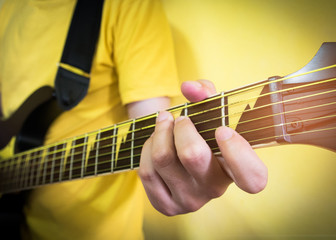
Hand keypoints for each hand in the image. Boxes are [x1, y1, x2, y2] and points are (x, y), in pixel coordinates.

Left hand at [138, 80, 267, 215]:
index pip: (252, 177)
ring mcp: (189, 201)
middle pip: (192, 155)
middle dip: (181, 126)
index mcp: (235, 170)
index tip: (222, 129)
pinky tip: (154, 143)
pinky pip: (147, 172)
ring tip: (164, 125)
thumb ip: (206, 94)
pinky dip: (147, 148)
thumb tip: (189, 87)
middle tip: (179, 118)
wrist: (180, 160)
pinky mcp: (166, 206)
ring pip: (163, 159)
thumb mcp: (211, 113)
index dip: (239, 153)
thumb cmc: (202, 133)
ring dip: (159, 133)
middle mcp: (215, 190)